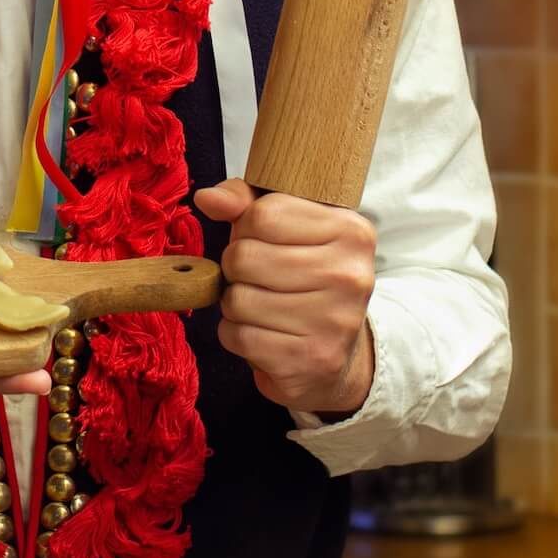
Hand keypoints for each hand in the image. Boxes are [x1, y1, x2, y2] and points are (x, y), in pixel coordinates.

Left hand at [194, 180, 375, 416]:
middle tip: (257, 278)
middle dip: (235, 268)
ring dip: (234, 304)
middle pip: (244, 257)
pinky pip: (239, 337)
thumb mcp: (283, 226)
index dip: (245, 228)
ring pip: (237, 300)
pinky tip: (262, 333)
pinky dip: (236, 335)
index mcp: (350, 230)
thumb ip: (245, 202)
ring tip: (260, 305)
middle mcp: (350, 275)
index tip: (261, 242)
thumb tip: (207, 198)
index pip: (263, 214)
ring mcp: (335, 321)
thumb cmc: (301, 277)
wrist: (334, 353)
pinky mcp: (313, 359)